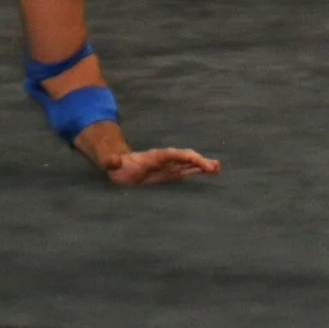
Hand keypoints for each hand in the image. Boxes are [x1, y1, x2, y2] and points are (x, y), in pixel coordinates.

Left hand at [103, 146, 220, 185]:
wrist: (118, 165)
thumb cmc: (115, 164)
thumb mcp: (112, 163)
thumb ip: (112, 162)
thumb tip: (113, 162)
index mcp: (154, 157)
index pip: (173, 155)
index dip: (186, 157)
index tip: (198, 161)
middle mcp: (164, 160)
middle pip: (185, 158)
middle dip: (199, 161)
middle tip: (216, 166)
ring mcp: (167, 165)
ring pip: (188, 164)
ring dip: (202, 166)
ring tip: (217, 168)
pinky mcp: (169, 172)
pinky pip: (185, 170)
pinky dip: (197, 171)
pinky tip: (208, 172)